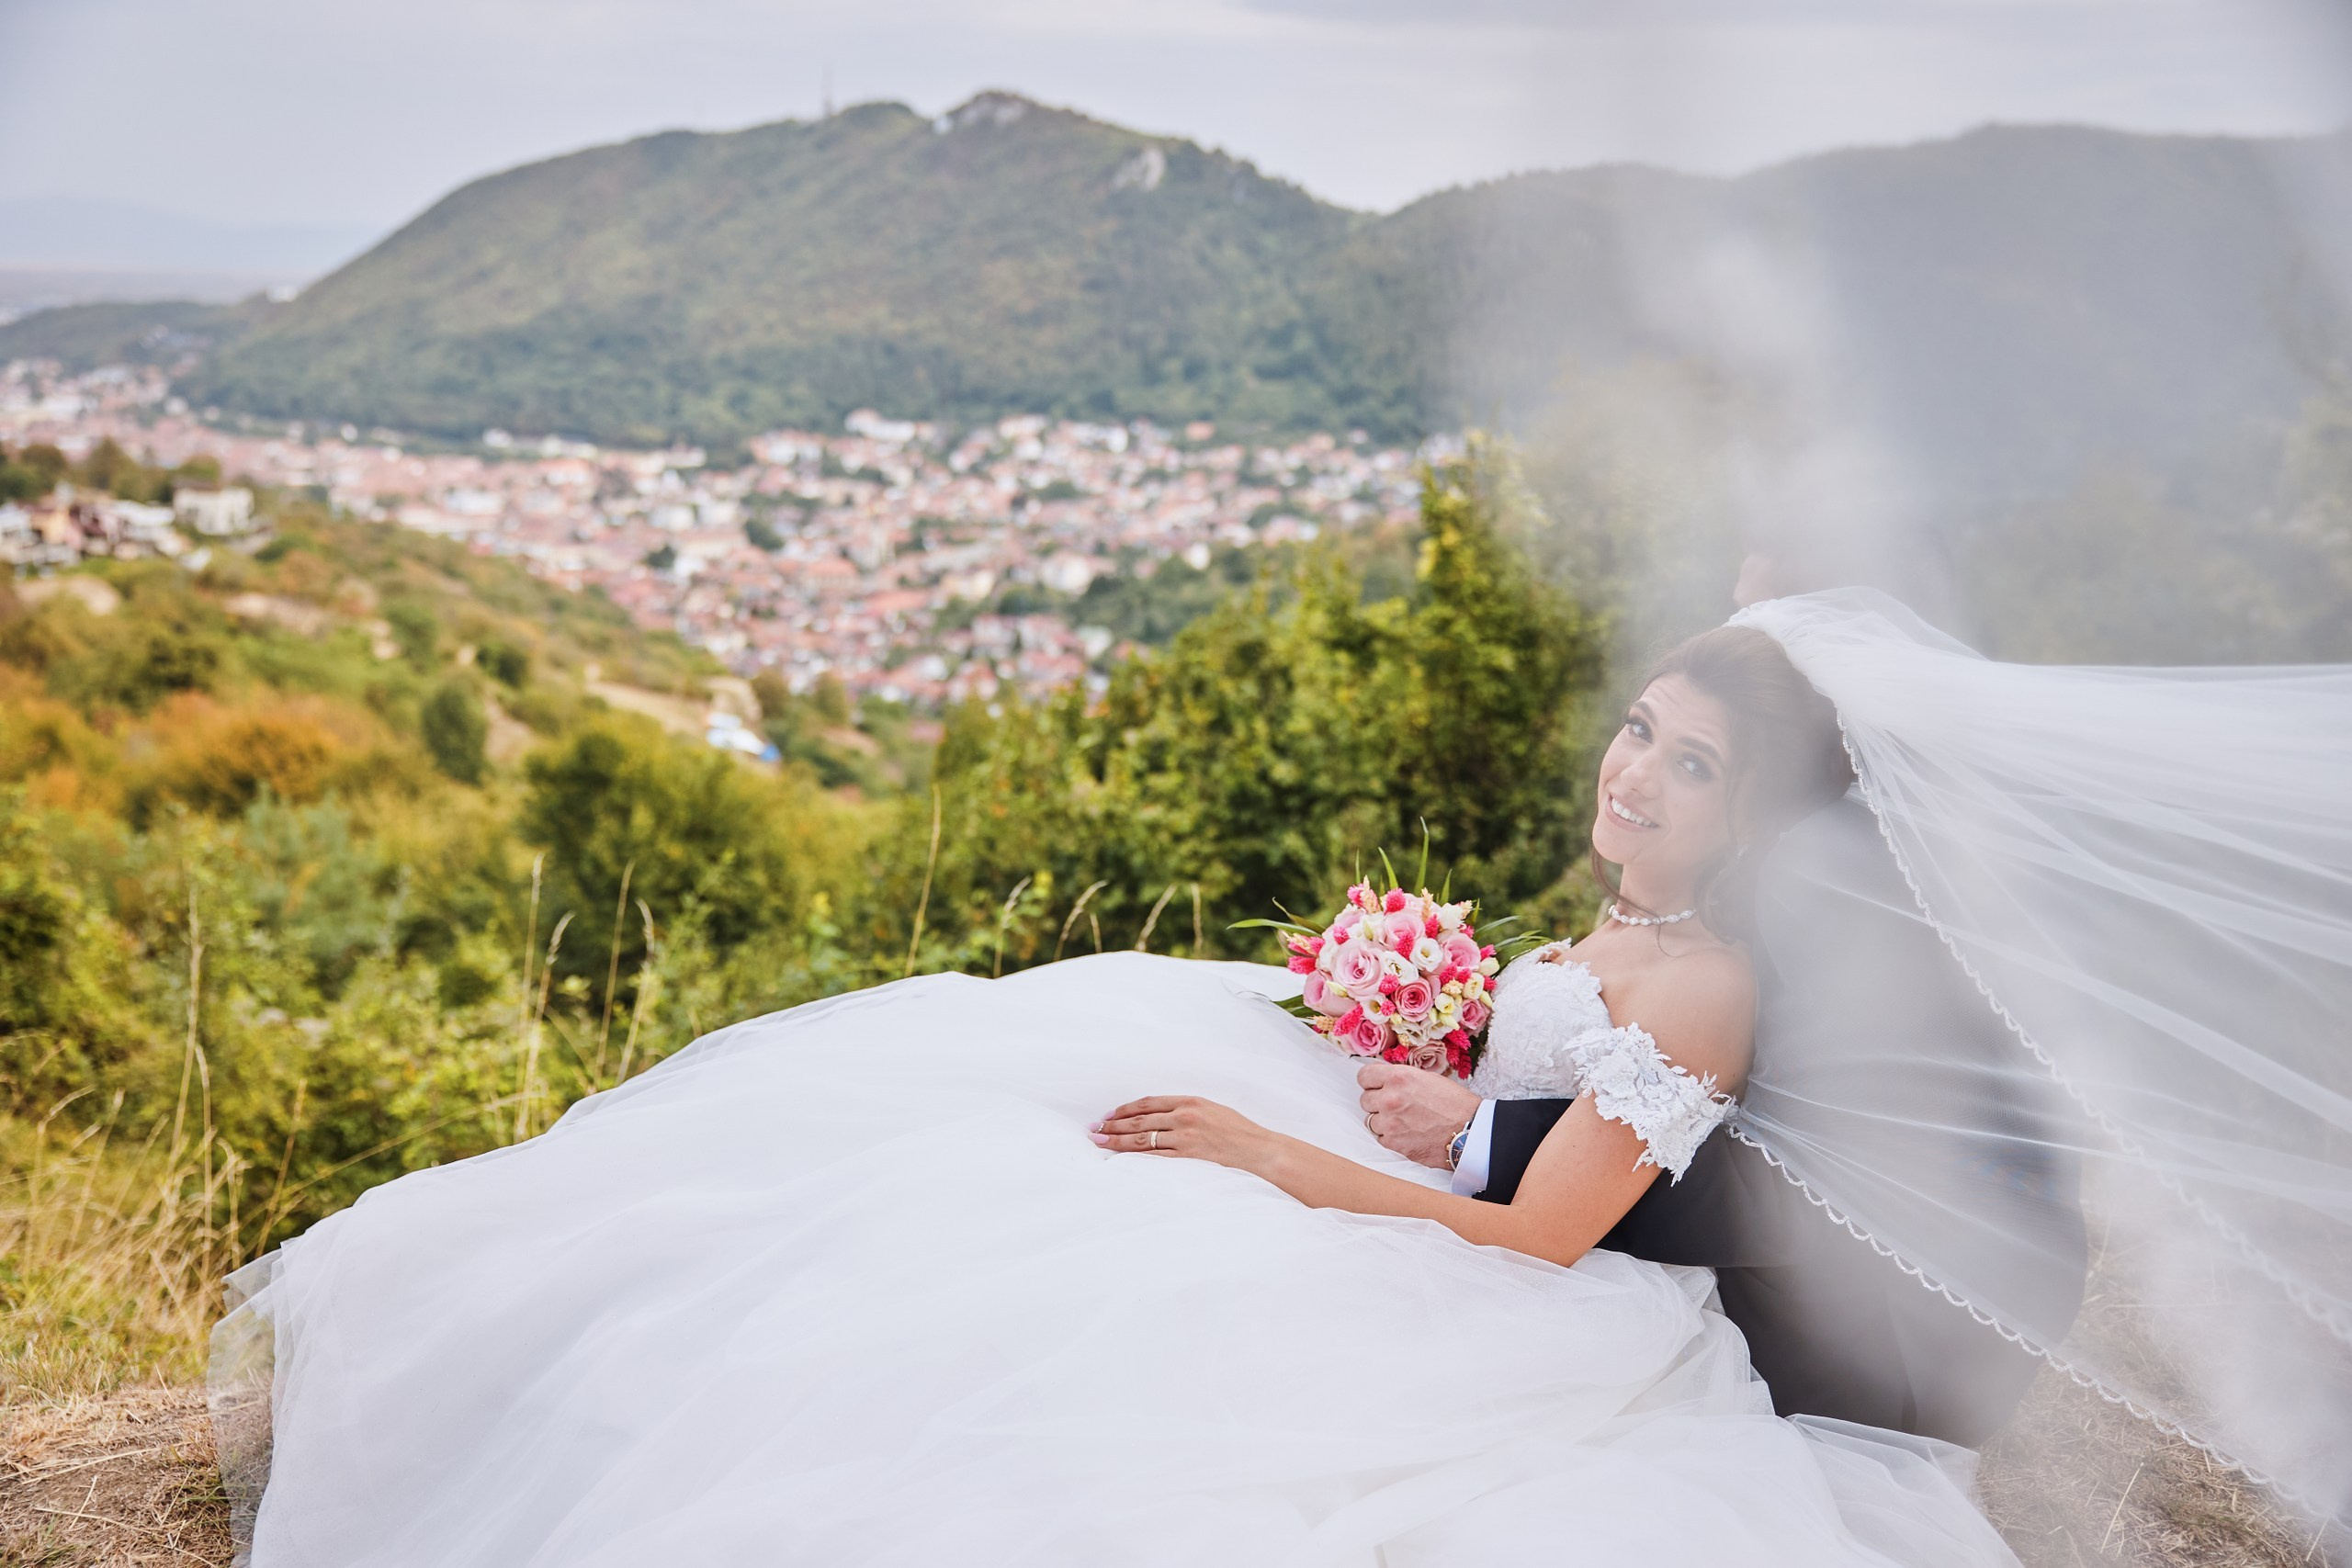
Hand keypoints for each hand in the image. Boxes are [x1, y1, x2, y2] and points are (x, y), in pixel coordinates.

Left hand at [1092, 1096, 1280, 1175]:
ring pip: (1142, 1139)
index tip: (1110, 1114)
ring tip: (1099, 1141)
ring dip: (1117, 1140)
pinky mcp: (1187, 1157)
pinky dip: (1134, 1158)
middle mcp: (1184, 1117)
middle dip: (1114, 1124)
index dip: (1126, 1109)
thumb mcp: (1212, 1109)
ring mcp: (1185, 1138)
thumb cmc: (1238, 1131)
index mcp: (1189, 1101)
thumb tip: (1158, 1116)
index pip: (1148, 1103)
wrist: (1258, 1150)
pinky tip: (1120, 1158)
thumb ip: (1185, 1110)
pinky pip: (1154, 1158)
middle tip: (1094, 1128)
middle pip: (1140, 1120)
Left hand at [1357, 1061, 1480, 1169]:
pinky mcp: (1394, 1144)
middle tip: (1396, 1106)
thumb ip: (1402, 1079)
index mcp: (1399, 1077)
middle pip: (1365, 1100)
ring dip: (1383, 1122)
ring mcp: (1390, 1123)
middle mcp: (1390, 1099)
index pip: (1364, 1077)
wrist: (1470, 1131)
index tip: (1376, 1086)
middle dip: (1377, 1103)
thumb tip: (1384, 1081)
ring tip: (1405, 1122)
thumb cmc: (1454, 1104)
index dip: (1371, 1082)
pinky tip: (1407, 1134)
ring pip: (1371, 1121)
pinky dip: (1390, 1138)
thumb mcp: (1428, 1078)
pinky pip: (1381, 1139)